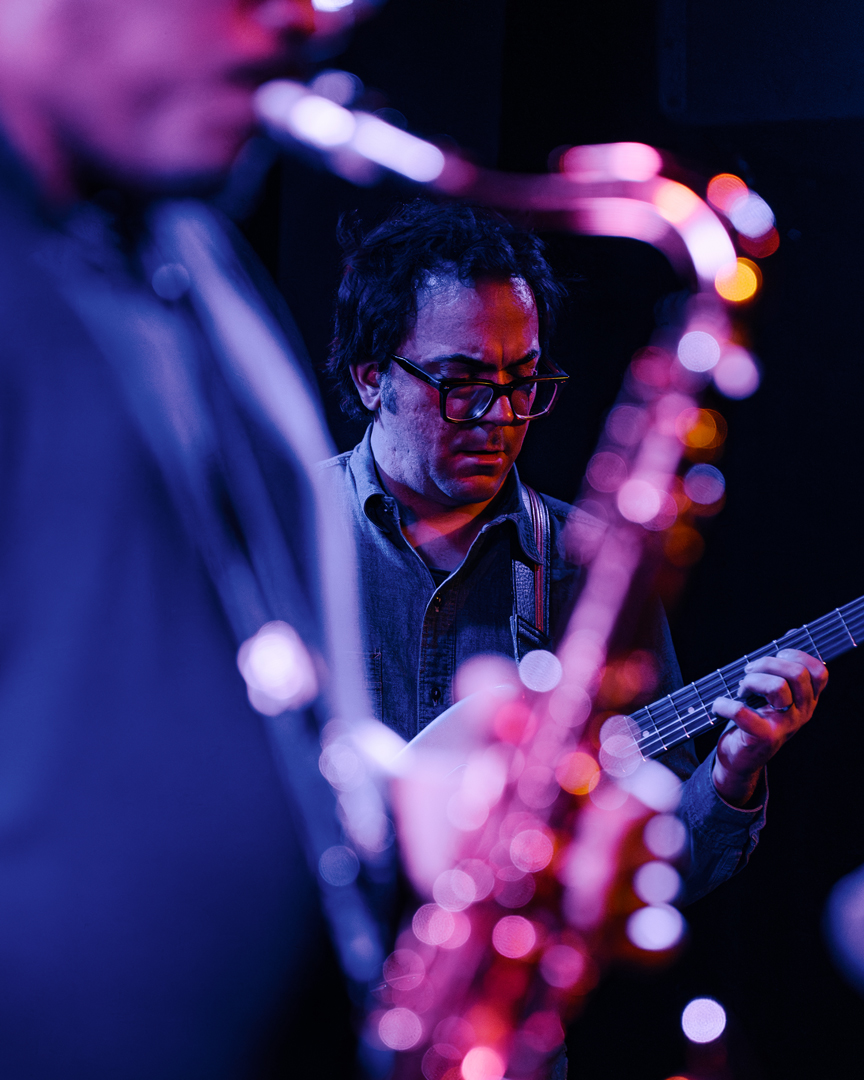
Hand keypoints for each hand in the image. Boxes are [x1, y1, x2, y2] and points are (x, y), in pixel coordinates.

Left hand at [710, 648, 827, 806]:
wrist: (740, 758)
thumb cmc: (753, 718)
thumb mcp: (771, 693)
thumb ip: (780, 668)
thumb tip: (791, 634)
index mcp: (806, 700)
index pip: (819, 672)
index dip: (796, 656)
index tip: (775, 657)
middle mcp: (802, 713)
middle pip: (797, 674)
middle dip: (767, 664)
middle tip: (748, 673)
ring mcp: (785, 726)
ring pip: (777, 687)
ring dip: (750, 682)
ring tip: (740, 690)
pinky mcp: (764, 738)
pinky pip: (742, 712)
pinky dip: (724, 704)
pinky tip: (719, 705)